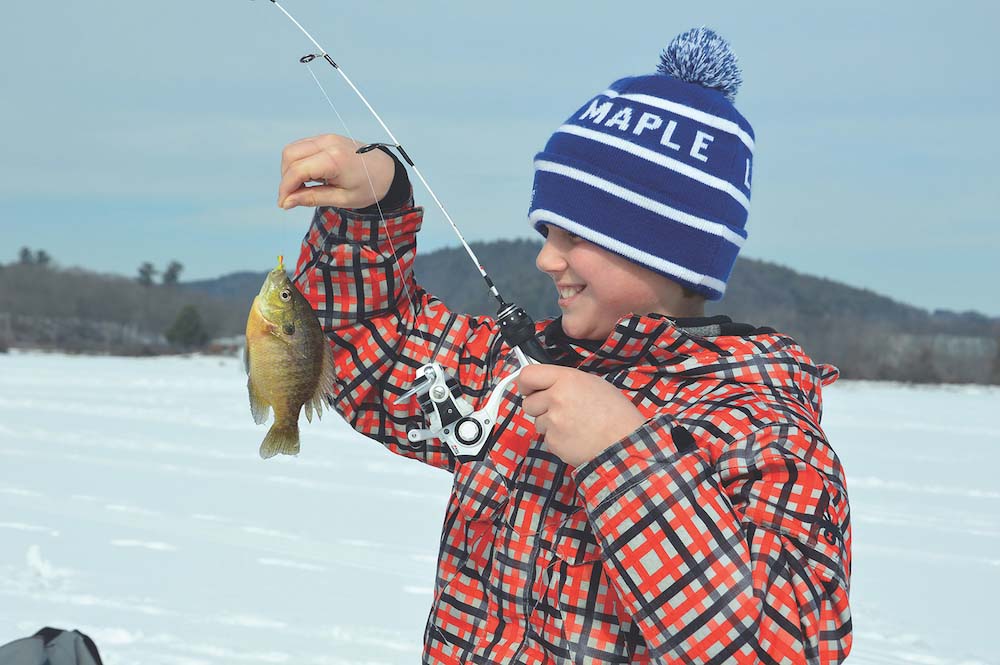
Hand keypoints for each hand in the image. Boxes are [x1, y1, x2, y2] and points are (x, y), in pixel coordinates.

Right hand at [278, 133, 394, 209]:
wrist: (387, 172)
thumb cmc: (369, 187)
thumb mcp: (343, 199)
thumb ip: (312, 198)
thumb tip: (287, 202)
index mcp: (335, 159)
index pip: (297, 170)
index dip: (286, 188)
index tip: (284, 204)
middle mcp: (328, 143)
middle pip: (289, 156)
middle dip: (286, 178)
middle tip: (294, 196)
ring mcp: (327, 138)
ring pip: (293, 149)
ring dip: (291, 169)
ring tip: (303, 187)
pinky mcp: (326, 138)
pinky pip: (302, 147)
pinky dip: (298, 162)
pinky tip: (310, 177)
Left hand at [517, 365, 646, 466]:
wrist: (624, 442)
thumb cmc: (615, 414)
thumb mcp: (593, 383)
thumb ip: (565, 381)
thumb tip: (546, 383)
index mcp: (566, 379)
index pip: (528, 375)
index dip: (524, 383)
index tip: (526, 387)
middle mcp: (556, 398)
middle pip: (528, 402)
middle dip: (539, 407)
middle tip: (560, 410)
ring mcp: (553, 422)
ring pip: (537, 422)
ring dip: (550, 424)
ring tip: (574, 425)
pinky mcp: (553, 442)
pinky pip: (546, 438)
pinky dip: (557, 439)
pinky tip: (575, 437)